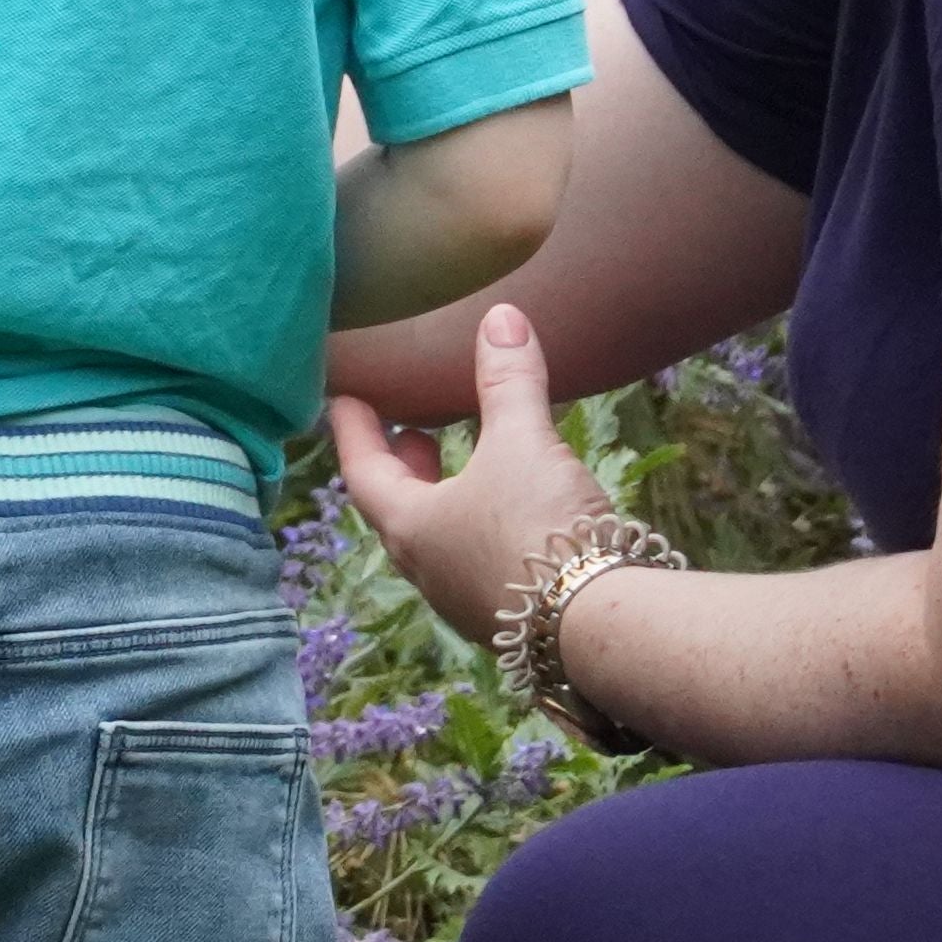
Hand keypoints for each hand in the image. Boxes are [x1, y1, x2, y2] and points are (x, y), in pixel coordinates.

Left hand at [324, 303, 615, 644]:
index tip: (344, 400)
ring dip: (444, 494)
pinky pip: (477, 557)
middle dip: (403, 465)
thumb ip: (509, 381)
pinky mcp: (506, 613)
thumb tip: (500, 318)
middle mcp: (426, 568)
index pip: (361, 470)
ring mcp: (464, 597)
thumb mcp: (522, 442)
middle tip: (409, 430)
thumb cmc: (538, 528)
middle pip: (397, 507)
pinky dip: (480, 521)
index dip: (353, 429)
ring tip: (461, 461)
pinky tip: (513, 508)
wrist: (597, 623)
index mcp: (409, 527)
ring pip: (439, 536)